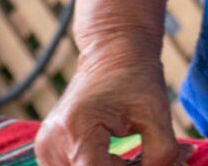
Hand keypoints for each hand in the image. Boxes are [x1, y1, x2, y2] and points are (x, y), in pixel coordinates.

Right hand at [34, 37, 179, 165]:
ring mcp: (46, 148)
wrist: (112, 53)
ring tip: (133, 156)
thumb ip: (161, 152)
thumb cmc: (137, 78)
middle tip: (145, 157)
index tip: (145, 164)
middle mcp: (53, 142)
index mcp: (77, 129)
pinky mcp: (47, 150)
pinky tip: (115, 157)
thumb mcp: (158, 112)